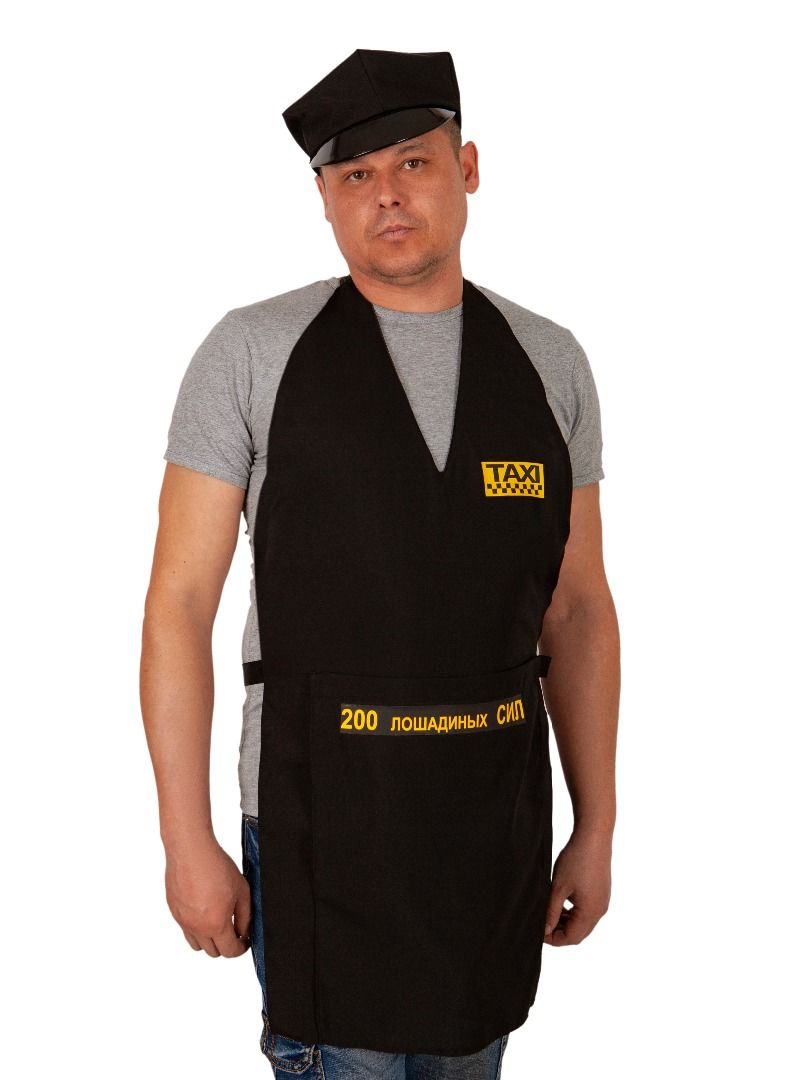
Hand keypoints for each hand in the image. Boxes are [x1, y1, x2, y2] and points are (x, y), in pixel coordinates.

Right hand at [164, 836, 251, 957]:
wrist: (191, 850)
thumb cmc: (215, 866)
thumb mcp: (242, 890)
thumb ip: (245, 916)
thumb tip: (244, 931)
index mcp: (216, 924)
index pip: (229, 951)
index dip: (241, 948)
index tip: (244, 941)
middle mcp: (197, 927)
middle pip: (213, 952)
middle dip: (226, 945)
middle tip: (233, 931)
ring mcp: (182, 921)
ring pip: (197, 944)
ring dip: (209, 940)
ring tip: (217, 922)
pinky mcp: (174, 911)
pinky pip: (186, 929)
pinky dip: (196, 927)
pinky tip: (203, 910)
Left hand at [543, 827, 611, 945]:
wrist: (594, 837)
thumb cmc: (576, 860)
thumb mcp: (558, 888)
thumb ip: (551, 912)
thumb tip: (545, 930)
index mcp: (591, 912)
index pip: (571, 938)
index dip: (553, 939)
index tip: (538, 933)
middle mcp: (600, 910)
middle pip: (579, 933)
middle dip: (559, 932)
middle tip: (542, 924)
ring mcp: (602, 902)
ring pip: (583, 923)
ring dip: (566, 923)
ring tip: (549, 914)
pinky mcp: (601, 893)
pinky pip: (588, 912)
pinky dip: (574, 913)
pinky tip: (561, 903)